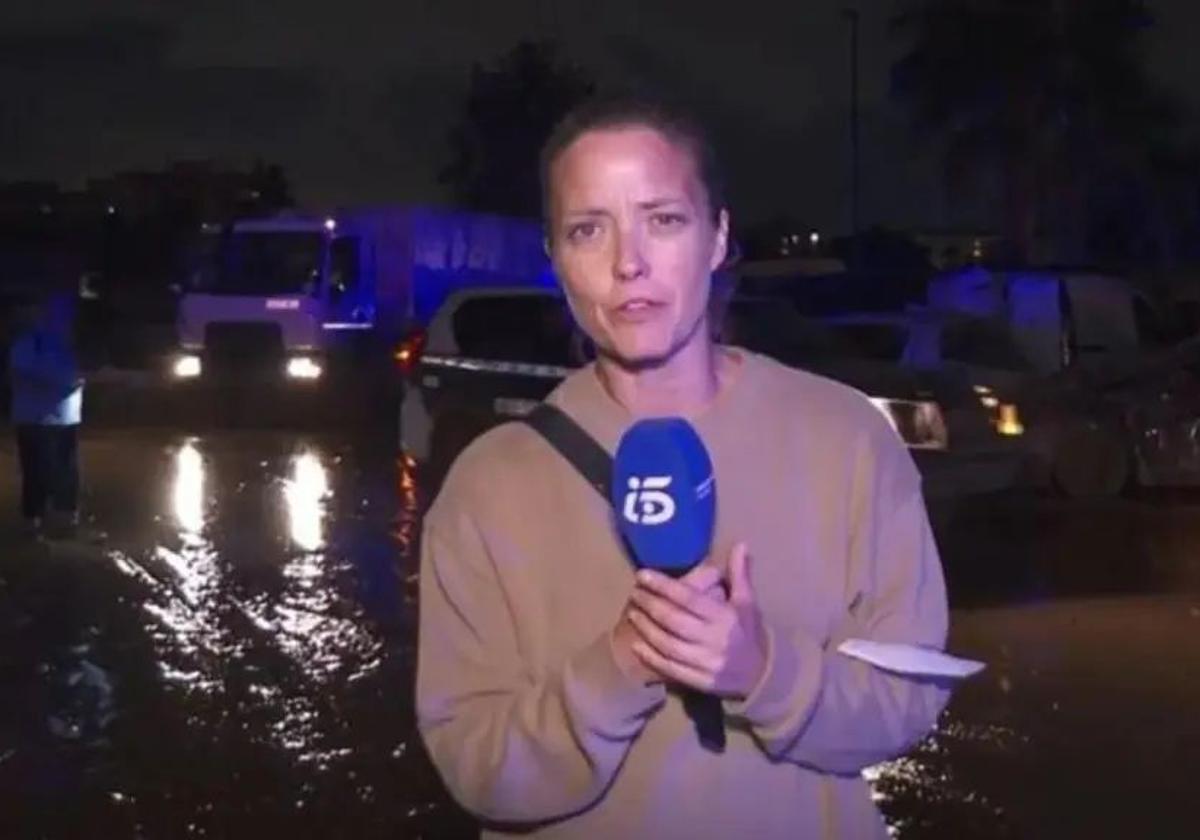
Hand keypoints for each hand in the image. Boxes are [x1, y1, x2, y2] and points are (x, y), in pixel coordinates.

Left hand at [627, 543, 766, 698]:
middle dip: (650, 604)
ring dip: (646, 628)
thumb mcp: (747, 603)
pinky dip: (651, 656)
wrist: (761, 677)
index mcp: (726, 618)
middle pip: (674, 621)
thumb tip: (740, 543)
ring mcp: (706, 663)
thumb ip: (740, 574)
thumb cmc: (748, 632)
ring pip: (668, 645)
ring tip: (632, 612)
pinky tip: (637, 644)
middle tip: (634, 591)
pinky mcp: (699, 681)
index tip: (643, 574)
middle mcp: (715, 640)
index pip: (689, 599)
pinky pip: (670, 668)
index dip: (664, 586)